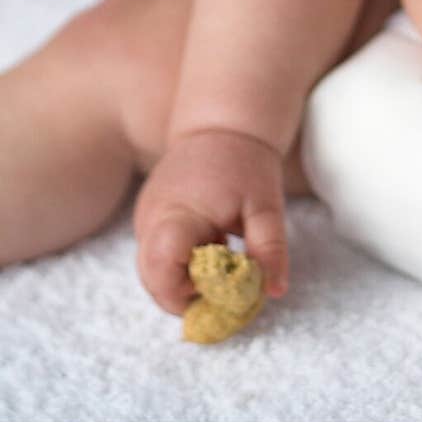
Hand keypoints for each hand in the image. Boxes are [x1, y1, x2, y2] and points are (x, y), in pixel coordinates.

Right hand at [133, 128, 286, 314]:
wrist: (222, 124)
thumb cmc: (247, 164)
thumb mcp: (267, 206)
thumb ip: (270, 249)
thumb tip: (276, 291)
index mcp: (177, 215)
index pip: (161, 270)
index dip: (184, 295)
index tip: (218, 296)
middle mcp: (151, 219)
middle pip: (152, 280)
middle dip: (185, 296)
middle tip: (223, 290)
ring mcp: (145, 217)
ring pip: (152, 271)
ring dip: (183, 280)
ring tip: (221, 261)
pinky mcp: (149, 216)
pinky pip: (157, 254)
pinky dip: (180, 264)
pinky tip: (211, 248)